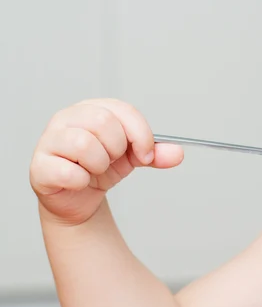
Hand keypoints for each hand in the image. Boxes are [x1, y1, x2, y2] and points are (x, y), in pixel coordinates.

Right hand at [30, 99, 183, 224]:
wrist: (79, 198)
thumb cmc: (102, 168)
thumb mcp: (134, 157)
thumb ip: (156, 153)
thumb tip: (177, 153)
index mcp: (92, 109)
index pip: (122, 110)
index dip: (141, 134)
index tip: (147, 155)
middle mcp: (67, 118)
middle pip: (103, 122)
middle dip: (117, 149)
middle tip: (113, 161)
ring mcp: (49, 140)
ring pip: (84, 144)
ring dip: (99, 164)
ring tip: (95, 170)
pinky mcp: (39, 166)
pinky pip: (68, 171)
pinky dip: (81, 181)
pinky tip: (79, 181)